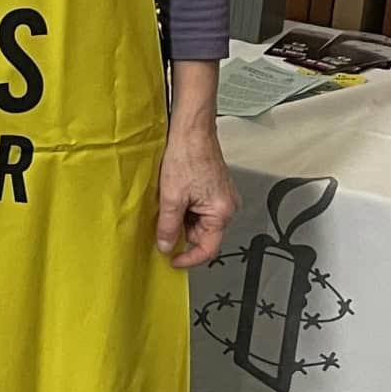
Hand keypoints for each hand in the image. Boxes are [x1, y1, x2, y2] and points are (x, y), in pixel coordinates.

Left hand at [154, 119, 238, 269]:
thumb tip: (166, 246)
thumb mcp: (171, 197)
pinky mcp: (215, 189)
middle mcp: (227, 206)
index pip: (208, 249)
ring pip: (200, 222)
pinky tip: (176, 197)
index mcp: (222, 211)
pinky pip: (200, 209)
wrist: (192, 130)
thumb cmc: (187, 155)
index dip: (189, 258)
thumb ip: (169, 226)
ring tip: (169, 205)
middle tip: (163, 227)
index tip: (173, 261)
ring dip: (182, 220)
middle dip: (182, 234)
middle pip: (203, 235)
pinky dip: (186, 209)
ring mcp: (223, 197)